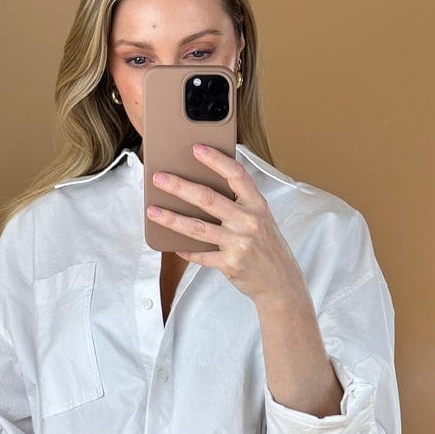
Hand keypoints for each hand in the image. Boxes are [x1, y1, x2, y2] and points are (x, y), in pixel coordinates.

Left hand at [148, 145, 342, 417]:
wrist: (281, 284)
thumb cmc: (268, 248)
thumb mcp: (262, 220)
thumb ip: (240, 204)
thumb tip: (204, 189)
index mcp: (258, 205)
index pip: (236, 175)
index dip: (215, 160)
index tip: (196, 148)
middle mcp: (249, 222)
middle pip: (209, 199)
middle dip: (180, 186)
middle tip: (159, 178)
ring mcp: (239, 244)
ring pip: (198, 228)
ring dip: (172, 219)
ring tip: (152, 211)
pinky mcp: (230, 264)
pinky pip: (201, 256)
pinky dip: (187, 251)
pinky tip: (173, 246)